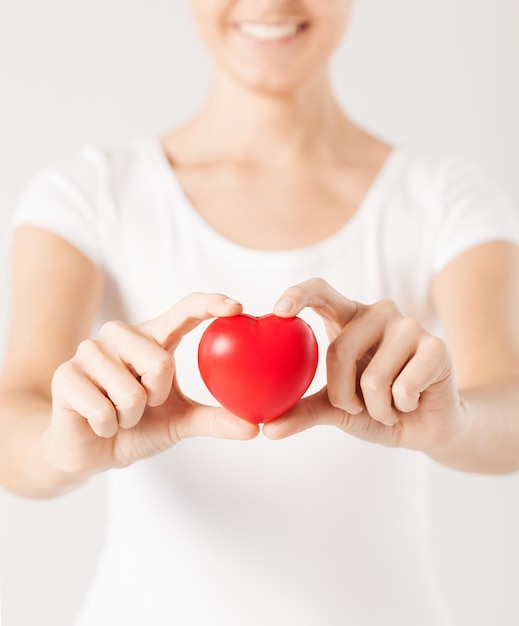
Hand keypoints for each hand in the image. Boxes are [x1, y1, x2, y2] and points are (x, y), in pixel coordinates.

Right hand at [48, 293, 258, 476]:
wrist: (90, 451)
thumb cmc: (137, 427)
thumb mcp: (180, 422)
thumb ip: (215, 419)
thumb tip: (255, 427)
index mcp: (152, 338)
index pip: (184, 310)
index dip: (209, 304)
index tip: (236, 307)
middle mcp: (120, 336)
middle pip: (160, 361)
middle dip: (155, 398)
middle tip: (142, 405)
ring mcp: (89, 351)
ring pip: (131, 390)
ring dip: (131, 417)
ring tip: (119, 414)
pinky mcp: (66, 374)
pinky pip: (104, 409)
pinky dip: (109, 427)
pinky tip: (99, 423)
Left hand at [263, 278, 462, 453]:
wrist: (424, 426)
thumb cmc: (374, 408)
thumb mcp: (334, 408)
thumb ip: (303, 411)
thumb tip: (268, 429)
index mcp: (348, 318)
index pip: (321, 291)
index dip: (299, 294)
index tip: (279, 311)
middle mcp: (378, 313)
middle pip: (339, 351)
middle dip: (343, 396)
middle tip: (358, 406)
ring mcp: (409, 326)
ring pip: (373, 377)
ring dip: (377, 408)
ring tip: (390, 404)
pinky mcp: (437, 346)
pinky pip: (403, 387)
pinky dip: (402, 407)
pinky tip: (413, 401)